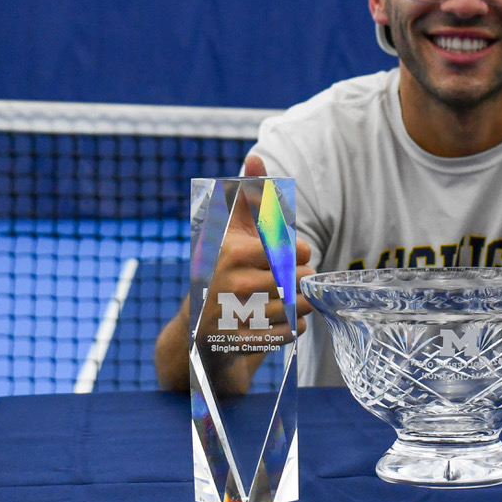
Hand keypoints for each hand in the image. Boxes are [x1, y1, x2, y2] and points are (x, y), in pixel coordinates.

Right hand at [194, 154, 314, 394]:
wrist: (199, 329)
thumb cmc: (225, 268)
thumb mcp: (231, 229)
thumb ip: (248, 194)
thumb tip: (256, 157)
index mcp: (230, 252)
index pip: (290, 250)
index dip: (298, 251)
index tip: (291, 254)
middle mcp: (229, 284)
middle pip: (297, 280)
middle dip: (302, 279)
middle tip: (293, 280)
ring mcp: (235, 318)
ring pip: (297, 307)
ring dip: (301, 303)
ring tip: (289, 299)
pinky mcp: (243, 345)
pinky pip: (291, 333)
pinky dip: (294, 326)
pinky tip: (280, 320)